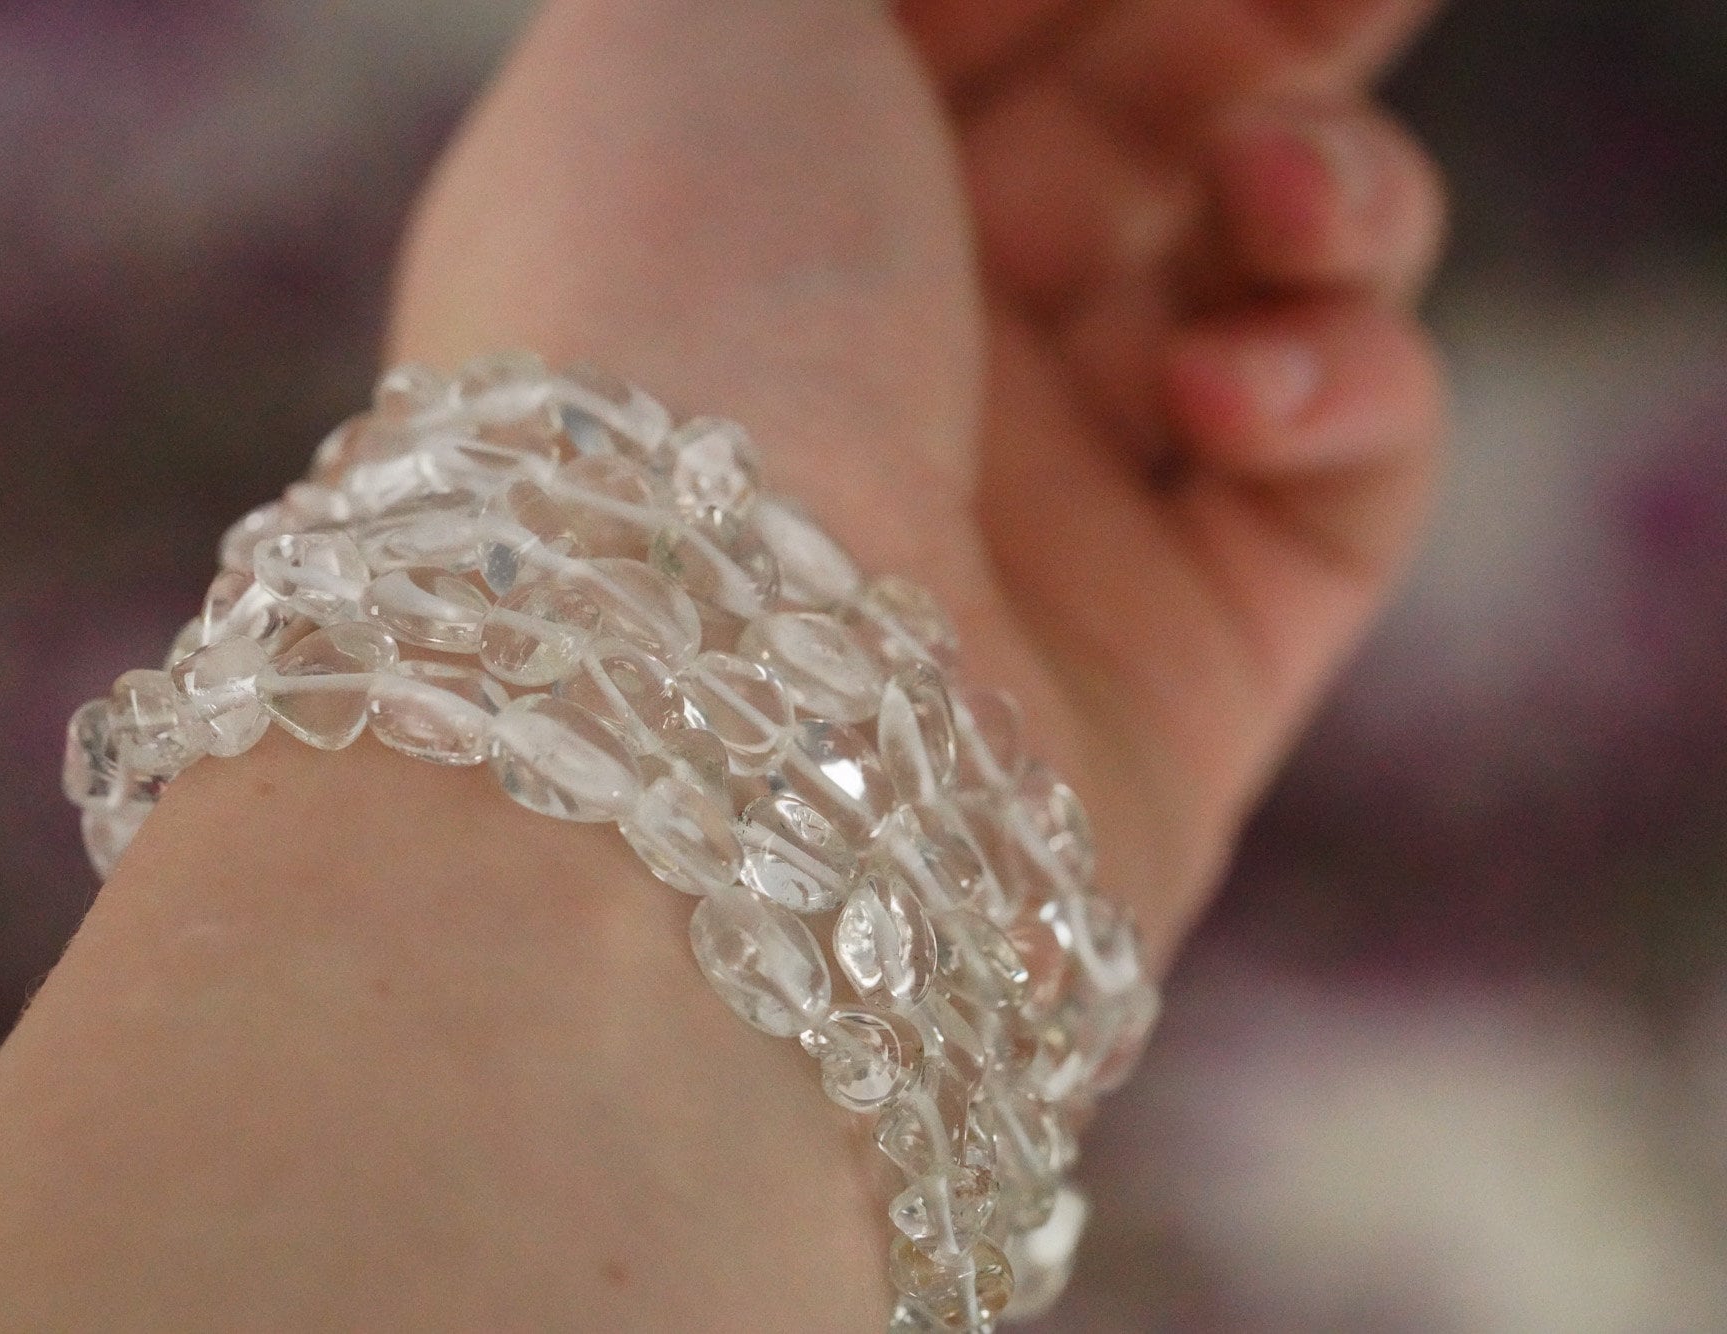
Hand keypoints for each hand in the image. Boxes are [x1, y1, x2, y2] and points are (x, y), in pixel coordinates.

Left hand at [394, 0, 1446, 955]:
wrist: (680, 683)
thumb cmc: (663, 301)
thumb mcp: (703, 9)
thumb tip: (1000, 0)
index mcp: (785, 193)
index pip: (995, 37)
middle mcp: (912, 355)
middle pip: (1152, 144)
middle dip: (1262, 41)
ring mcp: (1048, 512)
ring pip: (1272, 294)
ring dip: (1330, 196)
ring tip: (1278, 194)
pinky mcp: (1183, 665)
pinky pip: (1341, 481)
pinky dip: (1339, 391)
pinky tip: (1227, 392)